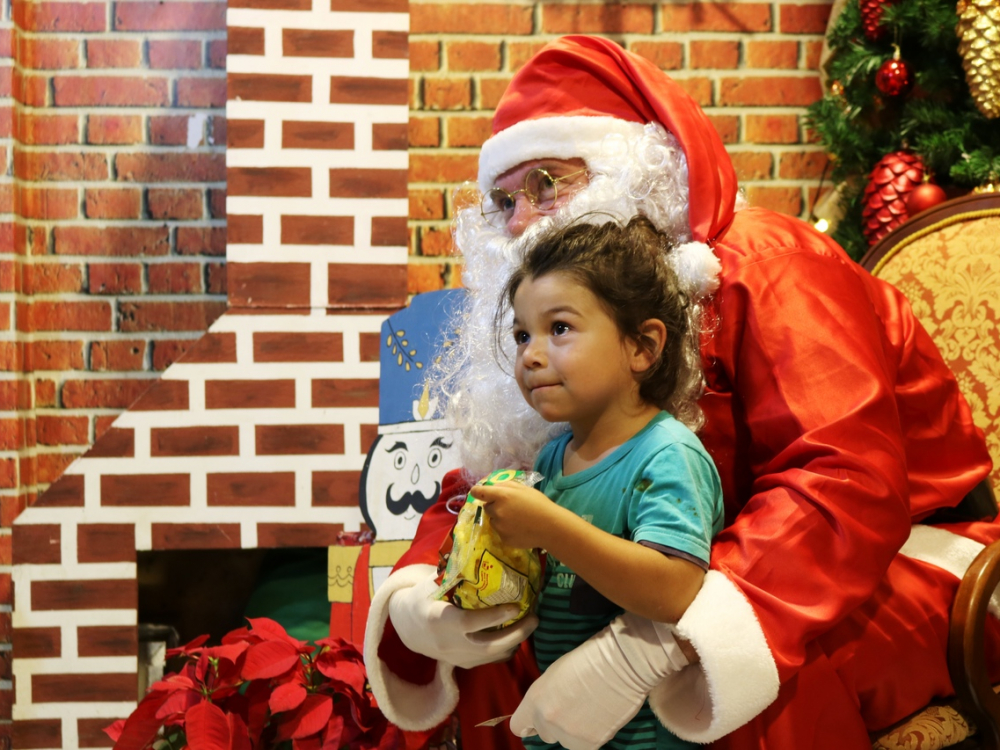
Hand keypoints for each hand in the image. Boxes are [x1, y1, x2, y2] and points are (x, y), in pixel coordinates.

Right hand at [387, 567, 537, 669]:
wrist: (409, 629)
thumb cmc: (423, 599)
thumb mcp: (432, 584)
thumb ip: (454, 573)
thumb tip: (480, 552)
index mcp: (440, 620)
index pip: (471, 622)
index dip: (495, 616)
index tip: (517, 606)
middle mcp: (450, 643)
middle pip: (489, 646)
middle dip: (517, 634)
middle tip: (535, 618)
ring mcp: (458, 658)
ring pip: (494, 656)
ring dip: (516, 641)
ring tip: (531, 622)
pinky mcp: (464, 664)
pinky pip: (491, 660)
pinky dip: (507, 648)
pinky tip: (517, 633)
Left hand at [470, 482, 560, 548]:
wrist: (550, 527)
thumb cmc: (539, 504)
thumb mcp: (524, 489)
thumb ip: (506, 485)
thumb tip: (492, 486)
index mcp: (502, 495)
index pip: (479, 492)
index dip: (476, 491)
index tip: (476, 492)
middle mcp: (497, 511)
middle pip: (486, 507)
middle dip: (494, 506)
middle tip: (509, 507)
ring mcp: (499, 527)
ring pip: (493, 521)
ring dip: (500, 519)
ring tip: (517, 520)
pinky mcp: (503, 539)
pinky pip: (500, 532)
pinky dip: (506, 530)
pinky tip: (519, 529)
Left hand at [510, 612, 688, 748]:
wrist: (620, 664)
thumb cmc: (589, 659)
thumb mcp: (554, 674)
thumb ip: (543, 698)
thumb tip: (541, 713)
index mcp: (535, 699)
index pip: (518, 726)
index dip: (528, 723)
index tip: (535, 721)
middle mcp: (547, 720)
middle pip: (544, 733)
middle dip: (555, 723)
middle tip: (572, 706)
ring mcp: (568, 735)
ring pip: (565, 741)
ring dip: (573, 730)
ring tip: (590, 708)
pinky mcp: (589, 744)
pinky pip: (584, 745)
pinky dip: (591, 735)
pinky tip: (600, 715)